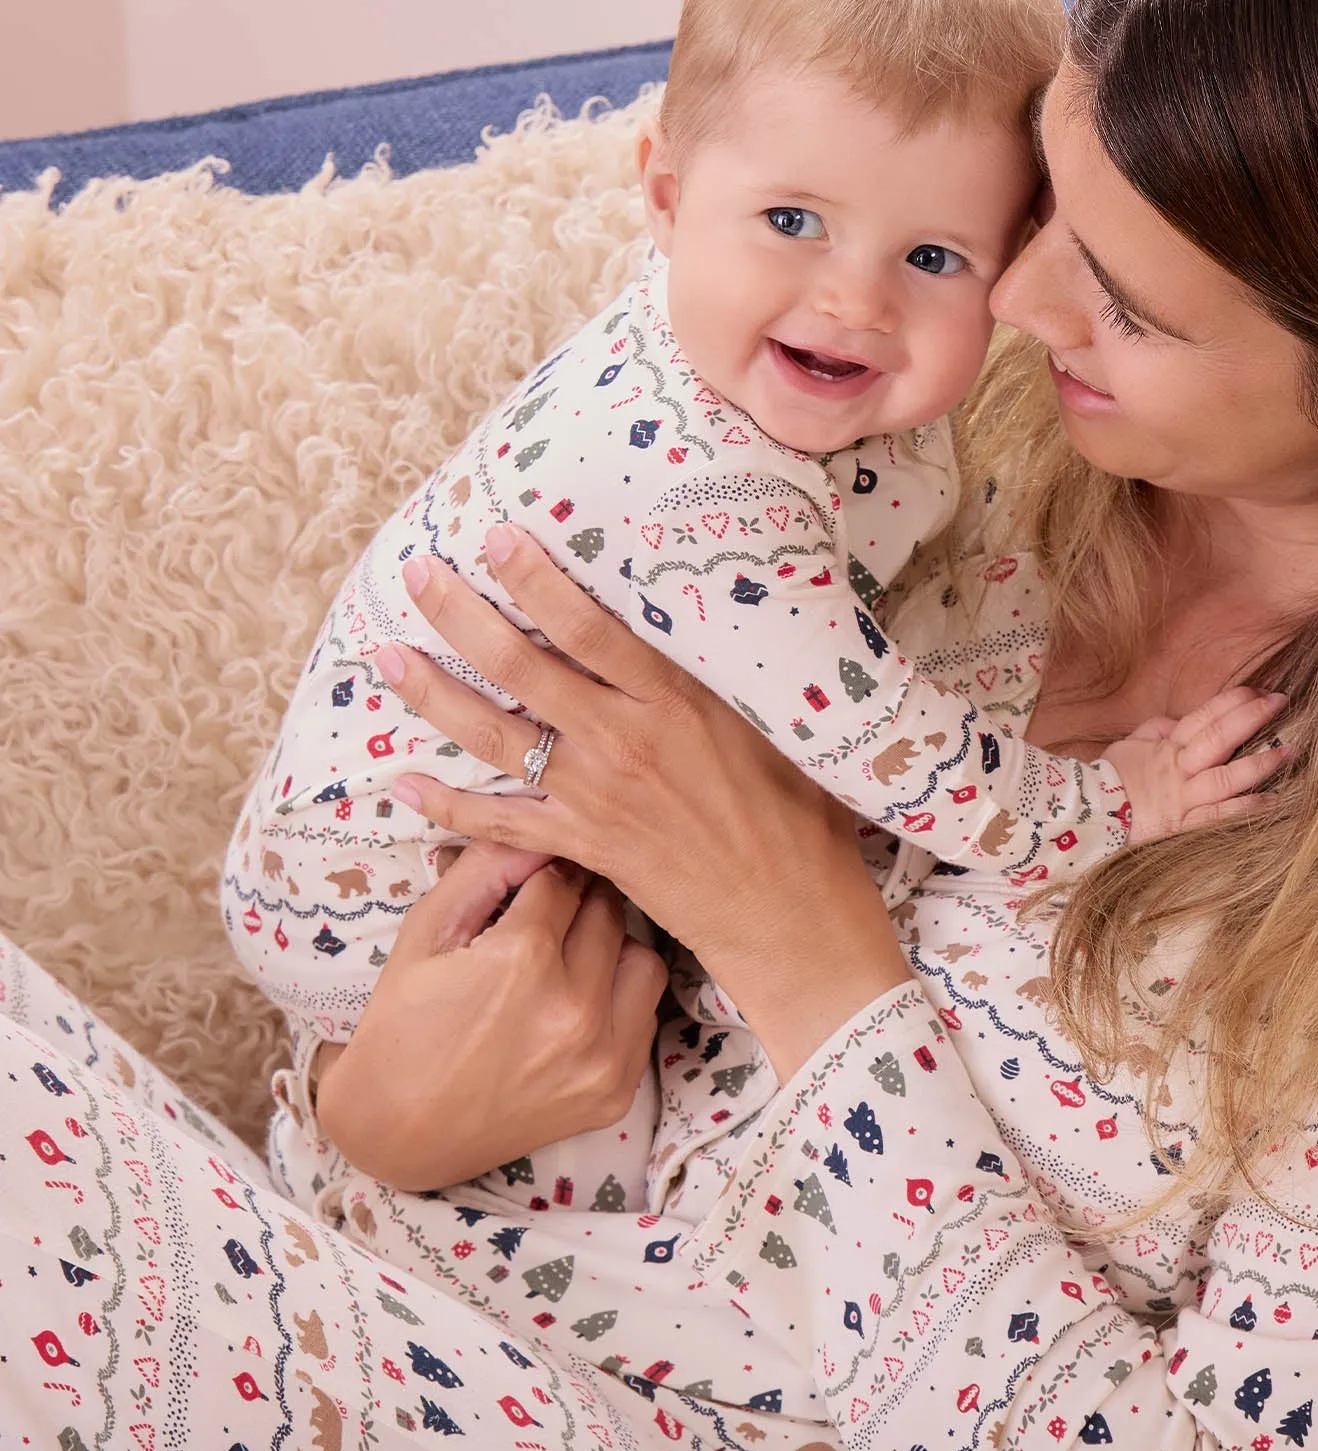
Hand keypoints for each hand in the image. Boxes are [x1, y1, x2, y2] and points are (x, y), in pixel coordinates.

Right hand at [314, 839, 666, 1191]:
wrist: (399, 1132)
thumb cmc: (404, 1025)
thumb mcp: (427, 931)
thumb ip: (486, 867)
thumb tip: (534, 821)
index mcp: (522, 959)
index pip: (563, 876)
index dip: (544, 871)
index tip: (533, 880)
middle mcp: (574, 1007)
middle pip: (606, 909)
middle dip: (576, 902)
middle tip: (547, 916)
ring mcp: (602, 1054)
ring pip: (641, 955)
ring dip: (610, 947)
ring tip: (567, 961)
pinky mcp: (617, 1089)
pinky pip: (646, 1012)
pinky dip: (619, 998)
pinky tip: (578, 1005)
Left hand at [373, 524, 911, 1080]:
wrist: (786, 912)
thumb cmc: (795, 815)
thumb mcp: (772, 725)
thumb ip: (720, 677)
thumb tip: (702, 621)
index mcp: (671, 702)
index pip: (587, 628)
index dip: (536, 580)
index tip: (496, 538)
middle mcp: (621, 741)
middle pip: (521, 668)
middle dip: (462, 615)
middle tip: (417, 574)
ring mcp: (593, 795)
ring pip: (494, 736)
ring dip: (434, 694)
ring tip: (387, 654)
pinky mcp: (582, 845)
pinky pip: (498, 822)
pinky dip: (448, 804)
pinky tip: (403, 782)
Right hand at [1103, 686, 1291, 844]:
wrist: (1088, 815)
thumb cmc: (1111, 778)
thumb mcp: (1130, 744)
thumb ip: (1158, 730)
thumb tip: (1180, 721)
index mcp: (1166, 748)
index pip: (1203, 718)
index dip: (1231, 702)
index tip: (1258, 691)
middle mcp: (1178, 770)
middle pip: (1217, 739)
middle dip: (1250, 719)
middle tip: (1281, 702)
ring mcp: (1182, 799)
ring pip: (1224, 778)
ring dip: (1258, 764)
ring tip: (1289, 750)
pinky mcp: (1184, 827)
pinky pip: (1218, 816)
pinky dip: (1245, 808)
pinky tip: (1272, 800)